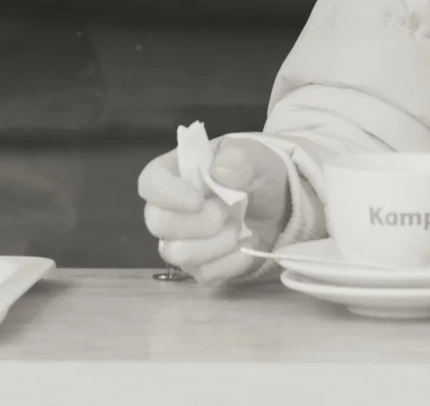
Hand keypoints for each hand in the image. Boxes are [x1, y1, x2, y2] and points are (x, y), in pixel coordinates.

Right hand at [138, 136, 288, 285]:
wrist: (279, 207)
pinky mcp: (199, 267)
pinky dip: (231, 262)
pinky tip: (246, 246)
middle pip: (157, 223)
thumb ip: (238, 158)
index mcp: (176, 172)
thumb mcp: (255, 156)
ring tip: (238, 227)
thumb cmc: (257, 174)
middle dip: (198, 221)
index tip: (197, 200)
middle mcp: (170, 208)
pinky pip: (204, 274)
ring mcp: (181, 241)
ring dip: (216, 243)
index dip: (167, 194)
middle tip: (227, 211)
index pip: (150, 183)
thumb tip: (219, 172)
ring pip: (177, 254)